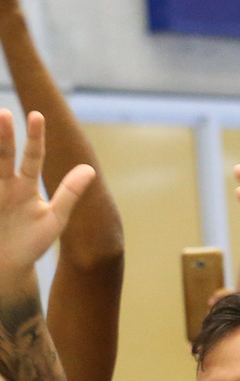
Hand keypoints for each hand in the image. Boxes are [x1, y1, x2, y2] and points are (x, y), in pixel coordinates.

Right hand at [0, 112, 93, 281]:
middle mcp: (5, 185)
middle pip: (3, 157)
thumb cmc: (33, 243)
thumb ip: (69, 195)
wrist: (7, 266)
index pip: (32, 158)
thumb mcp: (55, 220)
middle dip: (3, 136)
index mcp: (25, 186)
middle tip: (3, 114)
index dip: (35, 138)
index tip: (38, 116)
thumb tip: (89, 168)